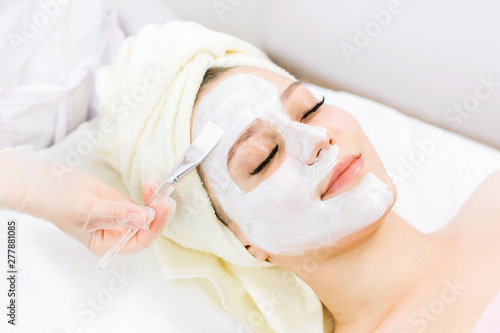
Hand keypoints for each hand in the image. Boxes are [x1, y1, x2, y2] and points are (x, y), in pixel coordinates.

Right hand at [0, 146, 175, 255]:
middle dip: (159, 213)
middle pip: (148, 229)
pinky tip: (152, 183)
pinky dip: (150, 193)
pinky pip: (143, 202)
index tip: (161, 209)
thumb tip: (143, 219)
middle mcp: (118, 235)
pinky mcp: (124, 204)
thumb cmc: (61, 203)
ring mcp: (123, 219)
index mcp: (109, 244)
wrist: (49, 184)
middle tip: (166, 197)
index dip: (154, 227)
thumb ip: (116, 214)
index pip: (139, 242)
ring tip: (158, 186)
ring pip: (149, 214)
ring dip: (157, 201)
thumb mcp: (89, 210)